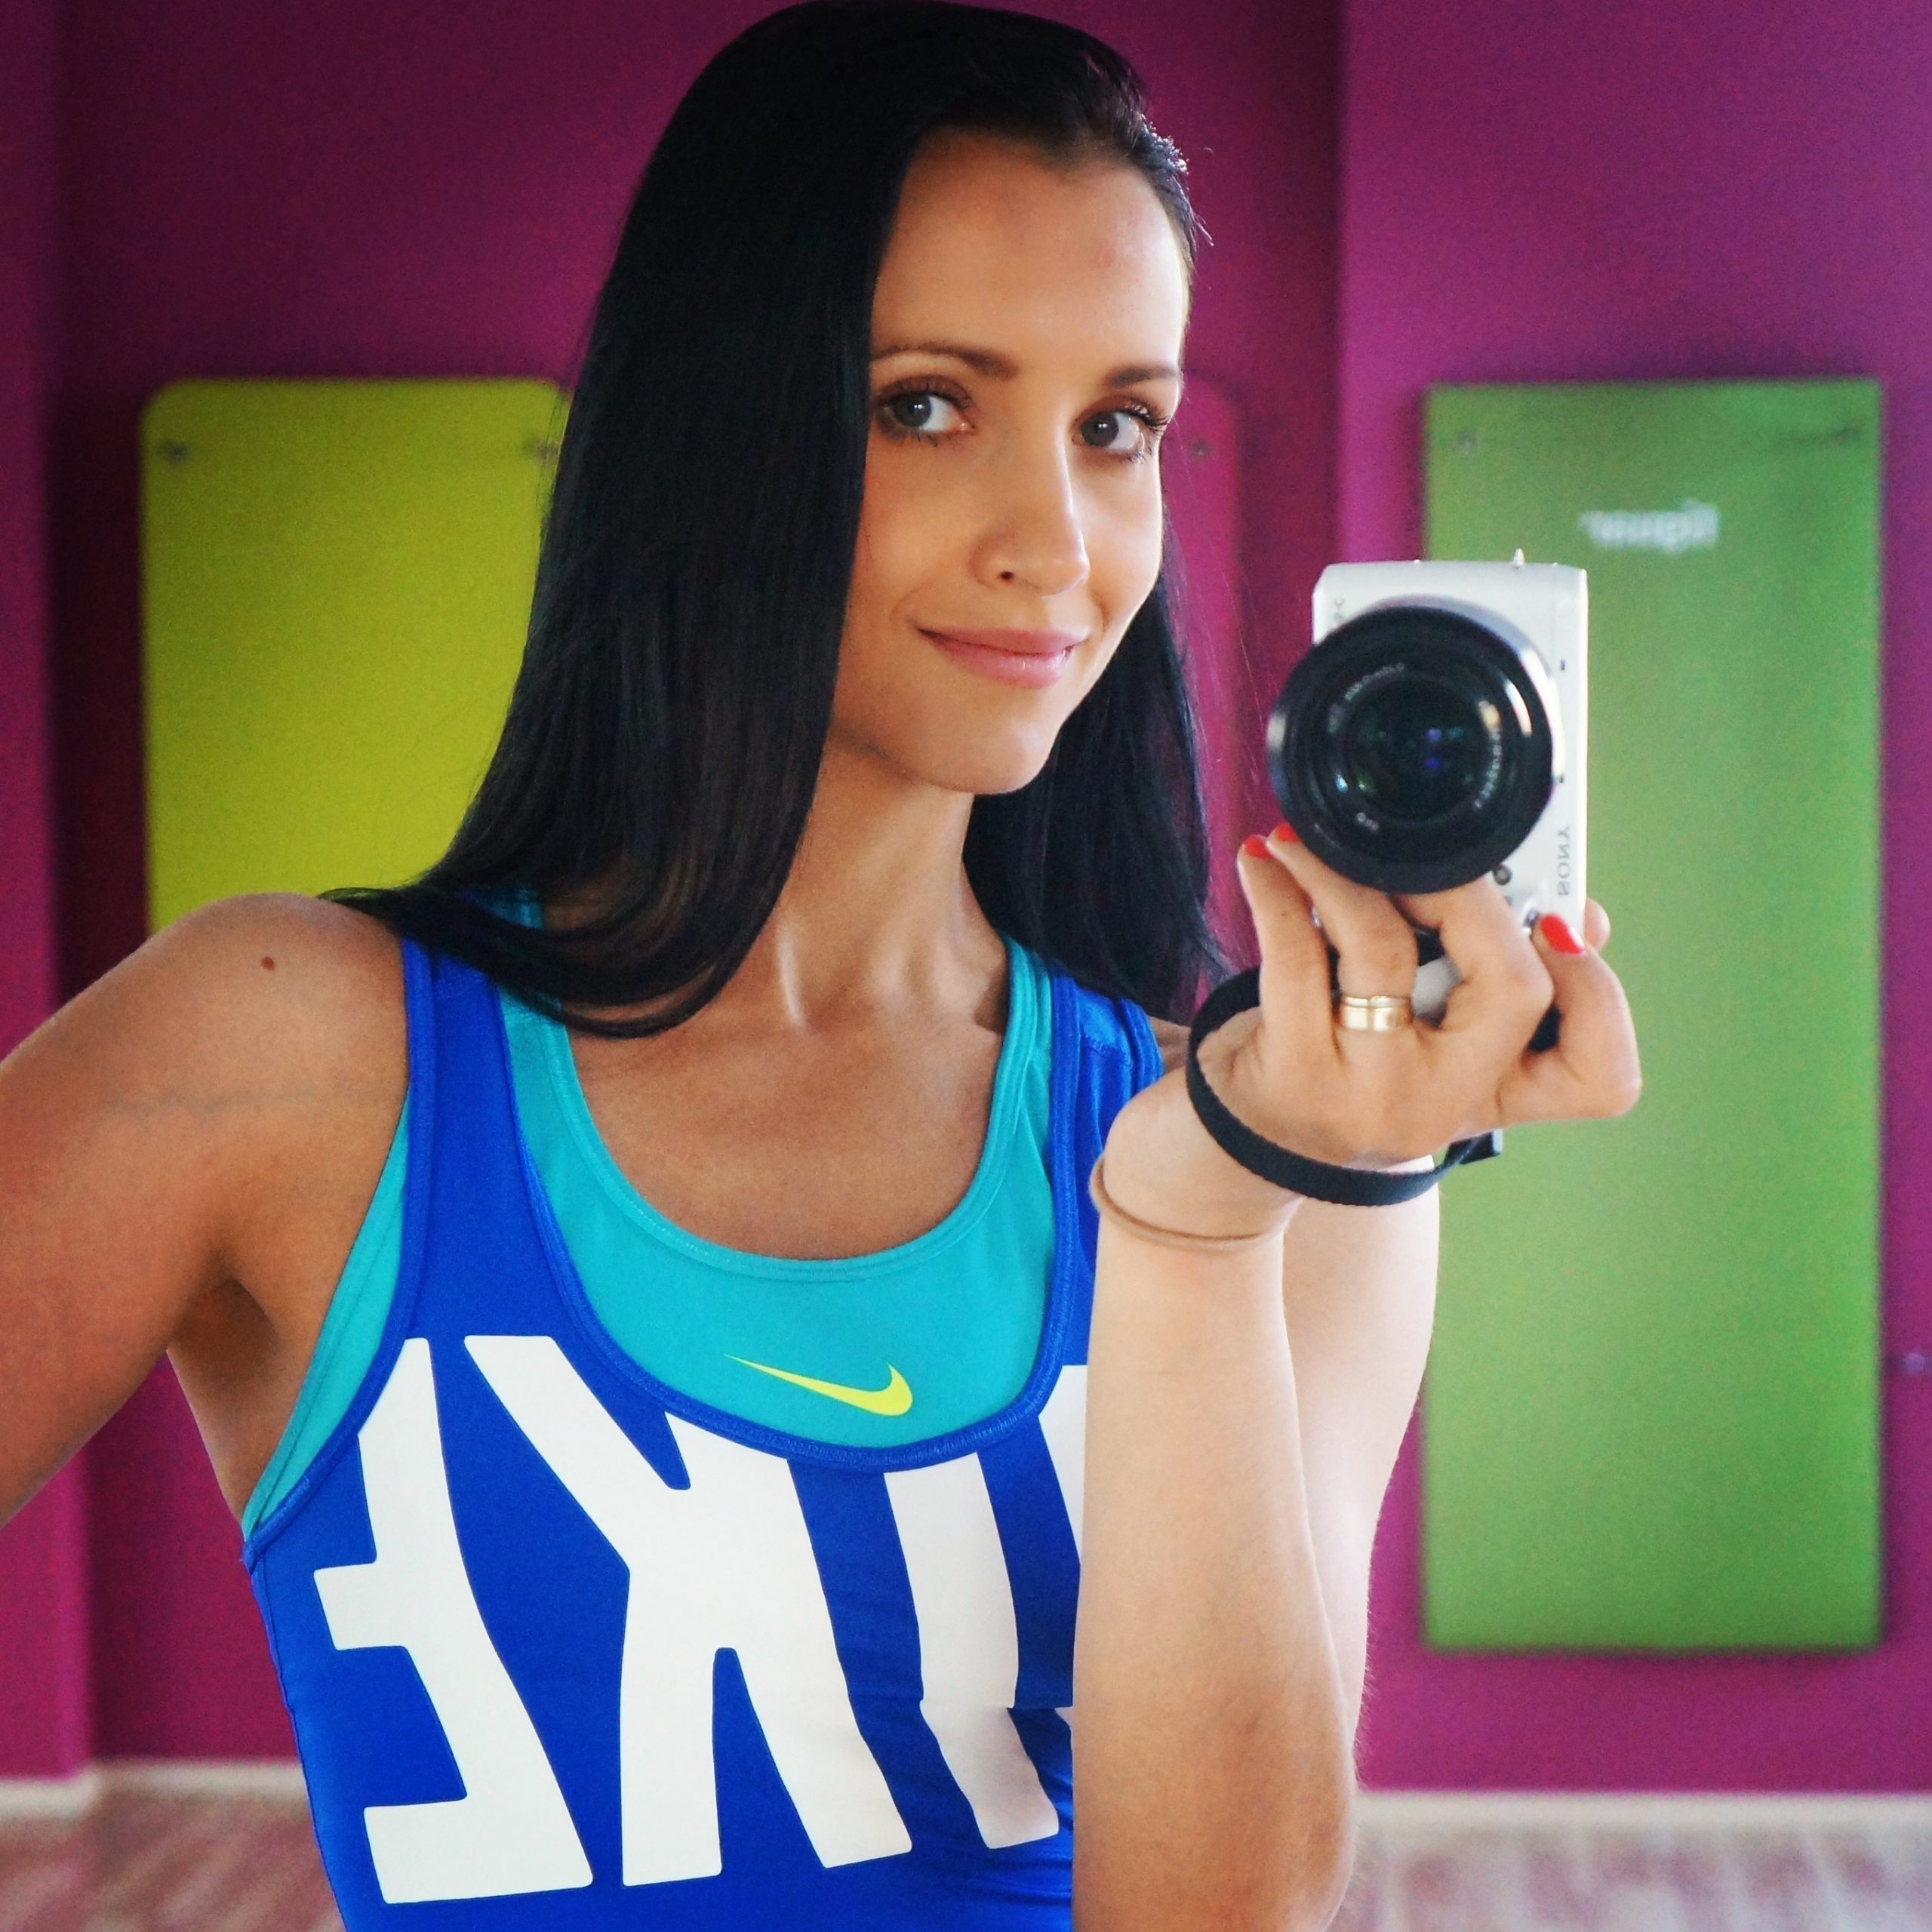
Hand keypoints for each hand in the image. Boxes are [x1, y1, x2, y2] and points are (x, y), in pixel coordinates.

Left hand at [1100, 826, 1640, 1238]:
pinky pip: (1294, 956)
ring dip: (1349, 873)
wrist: (1233, 1149)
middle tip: (1421, 855)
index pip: (1598, 1075)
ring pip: (1385, 953)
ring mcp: (1366, 1095)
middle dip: (1471, 896)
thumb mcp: (1425, 1041)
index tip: (1560, 927)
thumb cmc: (1338, 1068)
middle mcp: (1439, 1105)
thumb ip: (1488, 978)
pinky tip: (1264, 865)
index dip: (1601, 996)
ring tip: (1309, 840)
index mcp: (1491, 1093)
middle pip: (1510, 992)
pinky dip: (1279, 894)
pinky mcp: (1290, 1074)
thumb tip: (1570, 914)